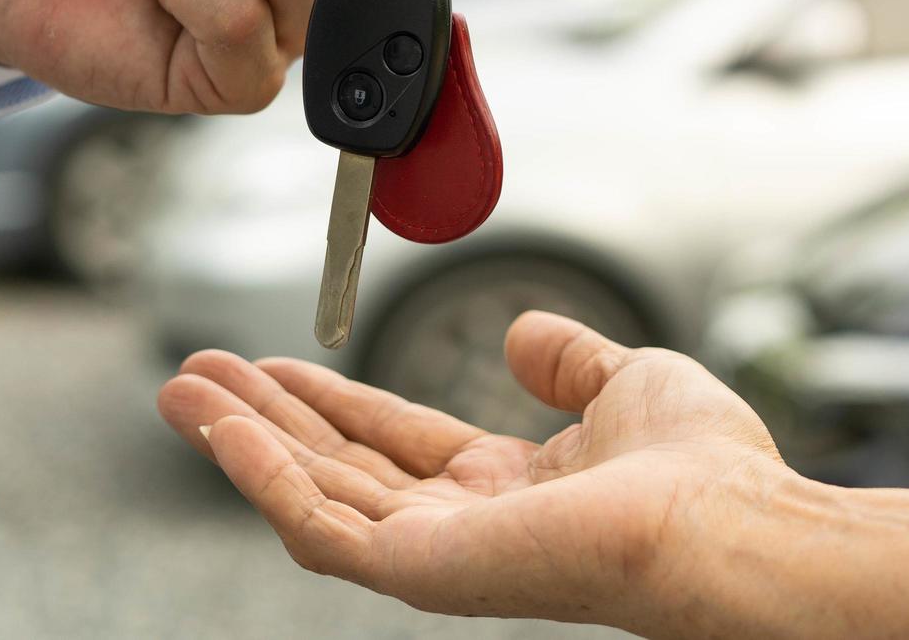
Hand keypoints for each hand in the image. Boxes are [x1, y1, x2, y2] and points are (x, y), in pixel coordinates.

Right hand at [157, 312, 818, 635]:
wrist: (727, 520)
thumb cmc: (703, 465)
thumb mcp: (625, 381)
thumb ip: (567, 360)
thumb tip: (520, 334)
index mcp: (508, 488)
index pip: (393, 441)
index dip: (330, 400)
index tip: (275, 362)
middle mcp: (463, 526)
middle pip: (337, 467)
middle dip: (263, 420)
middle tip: (192, 372)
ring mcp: (438, 557)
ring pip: (312, 497)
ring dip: (242, 442)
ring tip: (180, 390)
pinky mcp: (422, 575)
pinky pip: (319, 529)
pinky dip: (263, 477)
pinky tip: (222, 428)